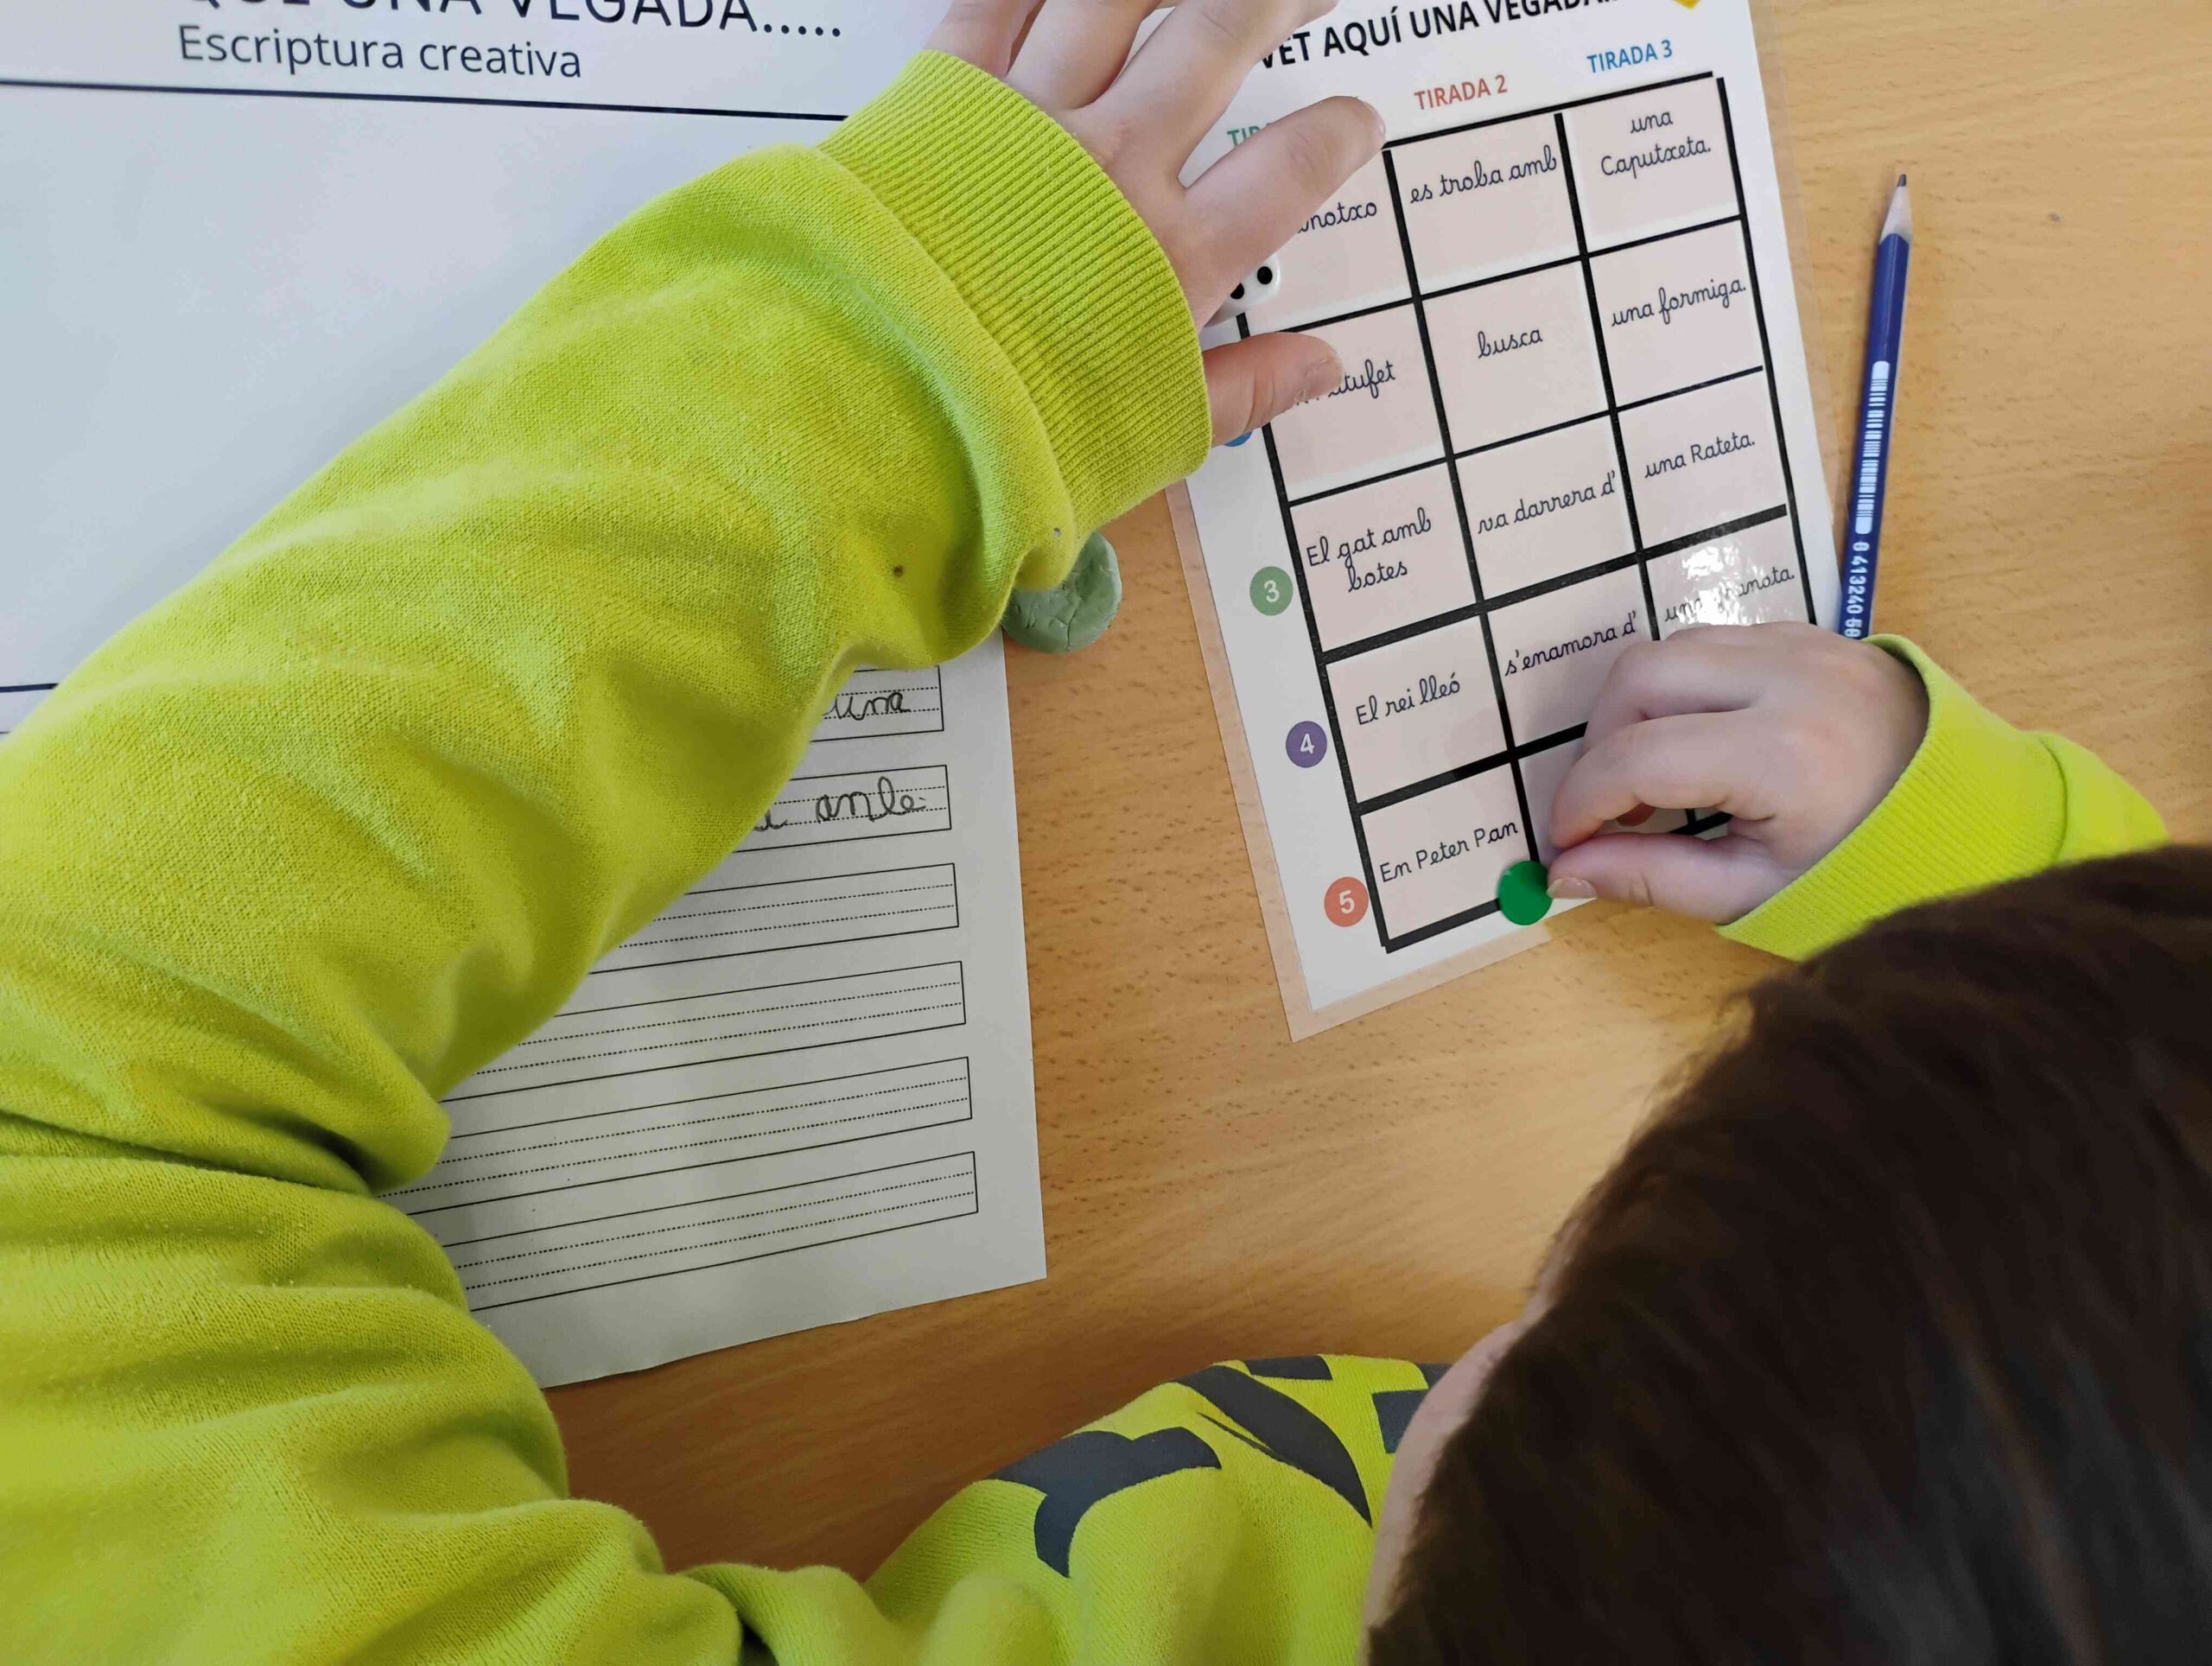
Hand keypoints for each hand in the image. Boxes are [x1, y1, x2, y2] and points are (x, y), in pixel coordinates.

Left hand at [930, 0, 1382, 443]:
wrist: (867, 407)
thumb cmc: (995, 433)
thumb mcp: (1143, 431)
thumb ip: (1240, 389)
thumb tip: (1319, 366)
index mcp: (1173, 257)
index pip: (1291, 169)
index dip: (1339, 134)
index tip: (1355, 123)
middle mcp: (1113, 171)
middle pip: (1218, 41)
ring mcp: (1029, 123)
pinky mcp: (945, 96)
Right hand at [1545, 624, 1928, 921]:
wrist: (1978, 821)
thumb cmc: (1871, 869)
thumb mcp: (1756, 891)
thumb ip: (1652, 877)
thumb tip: (1565, 872)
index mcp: (1783, 757)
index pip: (1637, 759)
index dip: (1581, 801)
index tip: (1567, 841)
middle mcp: (1792, 681)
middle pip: (1640, 676)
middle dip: (1601, 741)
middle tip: (1607, 806)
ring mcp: (1807, 646)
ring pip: (1674, 648)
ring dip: (1639, 707)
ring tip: (1651, 777)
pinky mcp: (1814, 635)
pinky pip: (1718, 641)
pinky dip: (1687, 686)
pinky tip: (1700, 742)